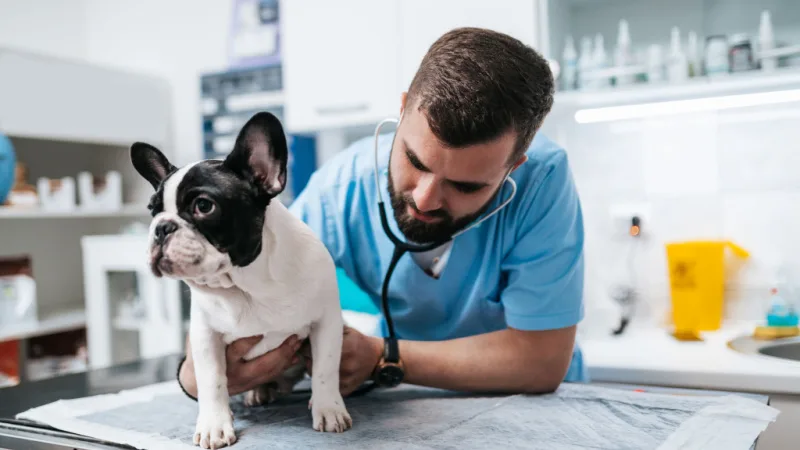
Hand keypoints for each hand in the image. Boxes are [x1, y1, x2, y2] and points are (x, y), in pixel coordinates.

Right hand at [180, 334, 302, 396]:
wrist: (195, 384)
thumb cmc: (199, 353)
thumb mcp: (199, 339)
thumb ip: (212, 324)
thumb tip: (219, 300)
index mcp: (221, 361)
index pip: (237, 351)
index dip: (250, 341)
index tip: (263, 330)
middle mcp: (234, 374)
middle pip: (260, 366)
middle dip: (280, 353)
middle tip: (293, 338)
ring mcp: (244, 382)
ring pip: (269, 372)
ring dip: (286, 358)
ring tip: (297, 343)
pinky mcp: (251, 384)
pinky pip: (270, 376)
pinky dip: (284, 365)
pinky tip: (295, 356)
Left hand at [304, 326, 382, 396]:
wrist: (376, 358)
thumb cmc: (359, 342)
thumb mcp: (347, 331)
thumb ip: (331, 330)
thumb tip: (311, 328)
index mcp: (346, 348)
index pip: (315, 350)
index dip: (306, 348)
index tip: (304, 346)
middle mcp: (346, 365)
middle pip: (313, 366)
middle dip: (309, 360)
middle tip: (310, 355)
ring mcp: (346, 379)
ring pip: (319, 378)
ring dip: (314, 371)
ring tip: (318, 363)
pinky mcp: (346, 389)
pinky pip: (328, 387)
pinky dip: (324, 382)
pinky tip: (325, 374)